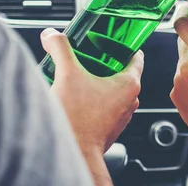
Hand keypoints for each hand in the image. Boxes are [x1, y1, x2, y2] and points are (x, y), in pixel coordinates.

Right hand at [41, 28, 142, 155]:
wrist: (72, 153)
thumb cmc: (76, 119)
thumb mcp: (67, 74)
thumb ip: (60, 48)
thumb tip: (51, 34)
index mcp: (129, 84)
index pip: (136, 56)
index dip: (124, 45)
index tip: (112, 40)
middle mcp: (130, 100)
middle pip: (123, 72)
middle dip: (106, 62)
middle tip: (90, 55)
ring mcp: (122, 115)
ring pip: (114, 91)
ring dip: (99, 81)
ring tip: (80, 75)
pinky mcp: (110, 127)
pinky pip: (107, 106)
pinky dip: (96, 98)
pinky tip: (78, 96)